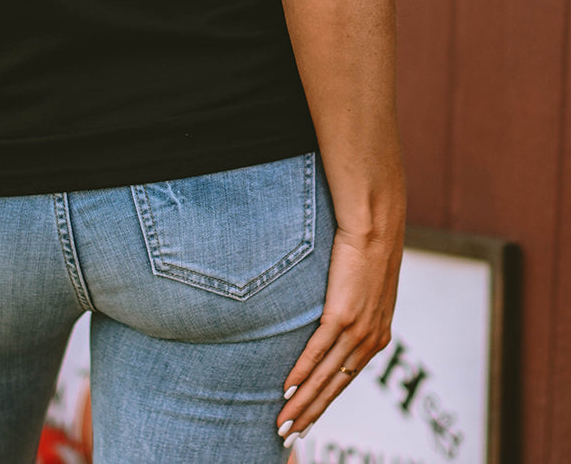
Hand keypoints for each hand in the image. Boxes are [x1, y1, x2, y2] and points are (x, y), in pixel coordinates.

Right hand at [274, 222, 402, 445]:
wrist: (375, 228)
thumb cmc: (369, 251)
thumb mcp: (368, 290)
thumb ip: (356, 311)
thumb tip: (337, 319)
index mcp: (378, 338)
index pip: (346, 380)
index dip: (325, 403)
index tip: (307, 421)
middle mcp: (369, 341)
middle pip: (335, 386)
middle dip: (310, 414)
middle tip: (287, 434)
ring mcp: (356, 330)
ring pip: (325, 376)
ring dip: (302, 402)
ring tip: (283, 421)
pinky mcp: (341, 314)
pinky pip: (317, 350)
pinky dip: (302, 372)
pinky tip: (288, 388)